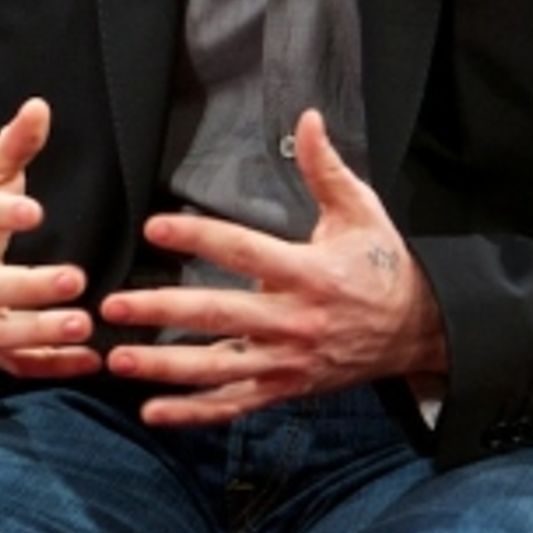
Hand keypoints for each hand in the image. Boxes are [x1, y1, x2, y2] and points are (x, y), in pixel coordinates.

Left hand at [99, 109, 445, 423]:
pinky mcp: (285, 388)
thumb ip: (327, 168)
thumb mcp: (361, 211)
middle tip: (114, 304)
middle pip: (219, 314)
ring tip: (119, 359)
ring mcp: (288, 361)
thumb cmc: (382, 265)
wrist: (418, 329)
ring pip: (218, 368)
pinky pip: (234, 404)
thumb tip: (308, 119)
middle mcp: (295, 321)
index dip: (197, 237)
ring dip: (165, 367)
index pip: (243, 250)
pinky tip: (153, 411)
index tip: (154, 227)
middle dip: (162, 311)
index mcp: (310, 272)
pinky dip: (193, 412)